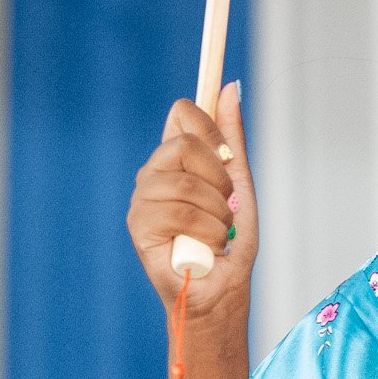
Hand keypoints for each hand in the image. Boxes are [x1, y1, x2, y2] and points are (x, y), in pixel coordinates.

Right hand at [127, 83, 256, 332]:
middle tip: (226, 207)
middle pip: (183, 144)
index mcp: (175, 159)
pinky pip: (179, 211)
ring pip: (184, 181)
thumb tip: (230, 86)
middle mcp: (154, 173)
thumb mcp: (239, 184)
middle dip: (219, 179)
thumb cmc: (228, 243)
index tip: (228, 158)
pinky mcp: (138, 226)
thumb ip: (232, 140)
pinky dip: (206, 232)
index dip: (210, 128)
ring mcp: (142, 199)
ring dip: (216, 212)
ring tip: (219, 233)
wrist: (221, 292)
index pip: (183, 114)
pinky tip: (207, 247)